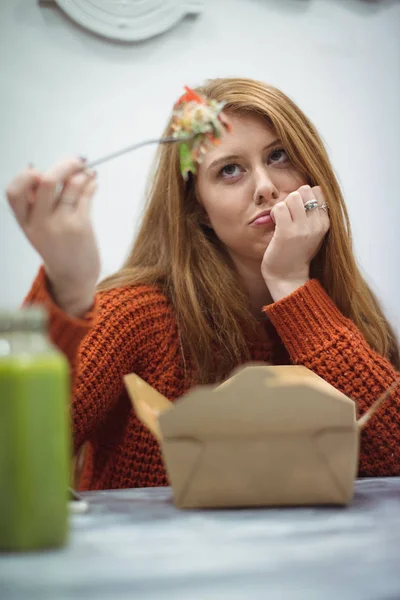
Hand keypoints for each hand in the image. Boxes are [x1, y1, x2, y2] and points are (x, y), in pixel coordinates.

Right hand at [6, 157, 99, 316]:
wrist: (72, 277)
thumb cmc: (58, 248)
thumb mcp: (38, 229)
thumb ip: (39, 203)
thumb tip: (51, 169)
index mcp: (25, 222)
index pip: (14, 192)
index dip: (25, 177)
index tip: (39, 172)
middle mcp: (40, 223)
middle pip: (48, 181)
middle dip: (64, 164)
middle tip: (76, 161)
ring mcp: (61, 224)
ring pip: (71, 185)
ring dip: (82, 172)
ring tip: (87, 172)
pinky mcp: (81, 226)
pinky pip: (86, 195)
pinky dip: (91, 183)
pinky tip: (93, 182)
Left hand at [261, 185, 329, 301]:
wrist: (288, 277)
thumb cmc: (296, 254)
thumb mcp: (313, 233)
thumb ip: (314, 214)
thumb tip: (308, 189)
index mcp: (325, 222)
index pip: (318, 191)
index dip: (304, 196)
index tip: (298, 211)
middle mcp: (317, 224)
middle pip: (304, 190)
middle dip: (292, 199)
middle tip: (288, 215)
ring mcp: (302, 229)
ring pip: (292, 196)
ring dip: (283, 205)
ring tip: (281, 220)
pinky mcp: (287, 233)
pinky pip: (279, 207)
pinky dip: (274, 213)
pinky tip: (275, 224)